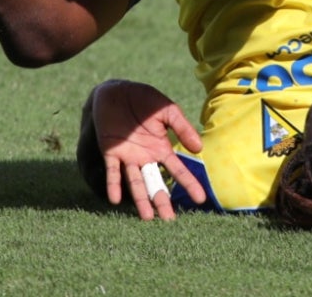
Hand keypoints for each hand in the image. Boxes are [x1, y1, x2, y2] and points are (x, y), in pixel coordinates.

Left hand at [89, 80, 205, 220]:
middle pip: (156, 183)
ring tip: (147, 218)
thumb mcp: (167, 111)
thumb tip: (199, 149)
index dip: (189, 184)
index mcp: (161, 148)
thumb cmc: (144, 100)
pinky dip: (114, 184)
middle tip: (169, 221)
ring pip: (136, 182)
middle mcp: (146, 157)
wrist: (117, 90)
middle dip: (162, 201)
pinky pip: (113, 172)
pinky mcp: (111, 152)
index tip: (201, 200)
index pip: (178, 170)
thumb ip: (182, 128)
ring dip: (140, 200)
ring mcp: (128, 157)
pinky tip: (115, 199)